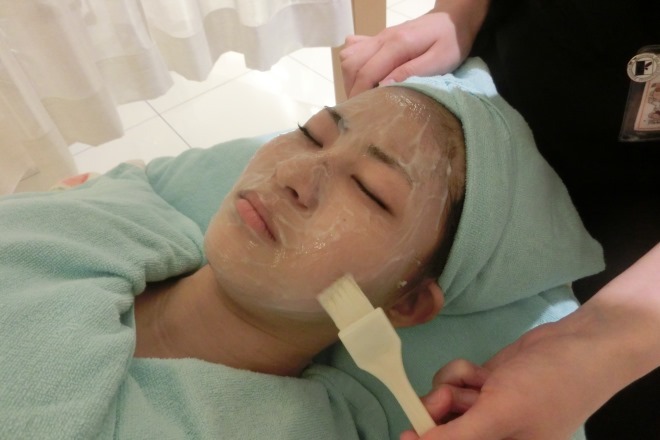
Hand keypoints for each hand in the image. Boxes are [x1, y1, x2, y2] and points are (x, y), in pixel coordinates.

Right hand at [340, 0, 489, 97]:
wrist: (453, 19)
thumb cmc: (452, 42)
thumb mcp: (440, 60)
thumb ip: (412, 71)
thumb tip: (383, 86)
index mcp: (397, 44)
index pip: (366, 72)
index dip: (360, 95)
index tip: (362, 114)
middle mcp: (383, 38)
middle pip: (351, 65)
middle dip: (352, 89)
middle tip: (363, 107)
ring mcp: (379, 37)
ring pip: (348, 57)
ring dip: (351, 78)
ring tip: (364, 94)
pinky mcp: (379, 38)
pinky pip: (354, 49)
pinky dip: (354, 65)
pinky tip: (365, 76)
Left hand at [401, 321, 606, 439]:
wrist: (577, 345)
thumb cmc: (546, 387)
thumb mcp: (500, 416)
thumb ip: (458, 437)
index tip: (407, 434)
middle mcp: (491, 437)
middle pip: (440, 429)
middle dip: (441, 410)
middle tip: (449, 396)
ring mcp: (484, 412)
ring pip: (443, 404)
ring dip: (454, 387)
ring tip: (481, 382)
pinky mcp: (482, 388)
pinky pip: (454, 383)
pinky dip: (462, 374)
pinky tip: (482, 372)